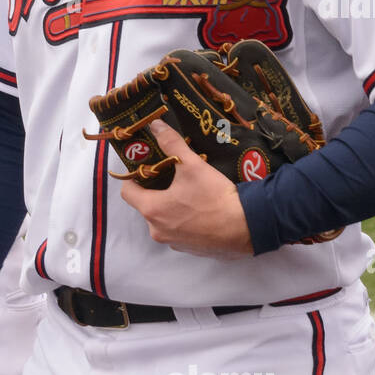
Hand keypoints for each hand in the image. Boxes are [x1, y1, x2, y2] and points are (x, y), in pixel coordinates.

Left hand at [117, 119, 254, 258]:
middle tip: (172, 176)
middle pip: (146, 206)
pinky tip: (201, 211)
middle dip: (156, 191)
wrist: (247, 227)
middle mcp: (157, 230)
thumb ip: (171, 144)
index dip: (134, 178)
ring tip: (189, 193)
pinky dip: (185, 221)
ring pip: (164, 220)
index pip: (127, 192)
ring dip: (171, 207)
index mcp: (152, 210)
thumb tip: (155, 125)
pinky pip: (179, 232)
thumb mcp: (192, 165)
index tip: (147, 168)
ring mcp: (173, 243)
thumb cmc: (215, 197)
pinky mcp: (190, 249)